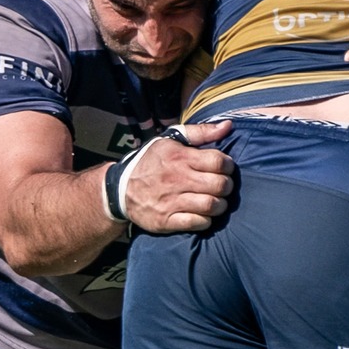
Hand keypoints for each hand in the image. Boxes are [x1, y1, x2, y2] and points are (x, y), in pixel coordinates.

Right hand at [121, 120, 235, 232]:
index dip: (228, 166)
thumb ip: (200, 132)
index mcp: (179, 157)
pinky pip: (197, 223)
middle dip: (227, 186)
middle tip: (223, 186)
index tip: (225, 169)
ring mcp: (171, 201)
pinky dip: (206, 220)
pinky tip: (203, 215)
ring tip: (216, 202)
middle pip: (219, 185)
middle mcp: (176, 179)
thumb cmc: (151, 162)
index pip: (218, 161)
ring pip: (211, 205)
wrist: (120, 189)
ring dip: (220, 205)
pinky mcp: (166, 220)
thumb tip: (228, 126)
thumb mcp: (170, 141)